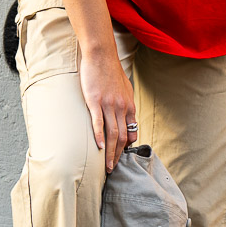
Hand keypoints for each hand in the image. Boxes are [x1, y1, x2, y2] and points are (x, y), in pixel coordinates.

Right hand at [78, 48, 137, 172]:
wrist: (101, 56)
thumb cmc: (111, 73)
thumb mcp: (125, 91)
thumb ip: (127, 108)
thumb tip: (129, 124)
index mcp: (129, 107)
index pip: (130, 134)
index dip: (124, 150)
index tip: (119, 160)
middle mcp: (121, 108)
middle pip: (122, 138)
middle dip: (117, 156)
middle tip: (112, 170)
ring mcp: (109, 105)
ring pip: (112, 134)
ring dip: (109, 153)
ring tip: (106, 166)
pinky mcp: (95, 101)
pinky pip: (99, 122)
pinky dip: (99, 136)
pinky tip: (98, 147)